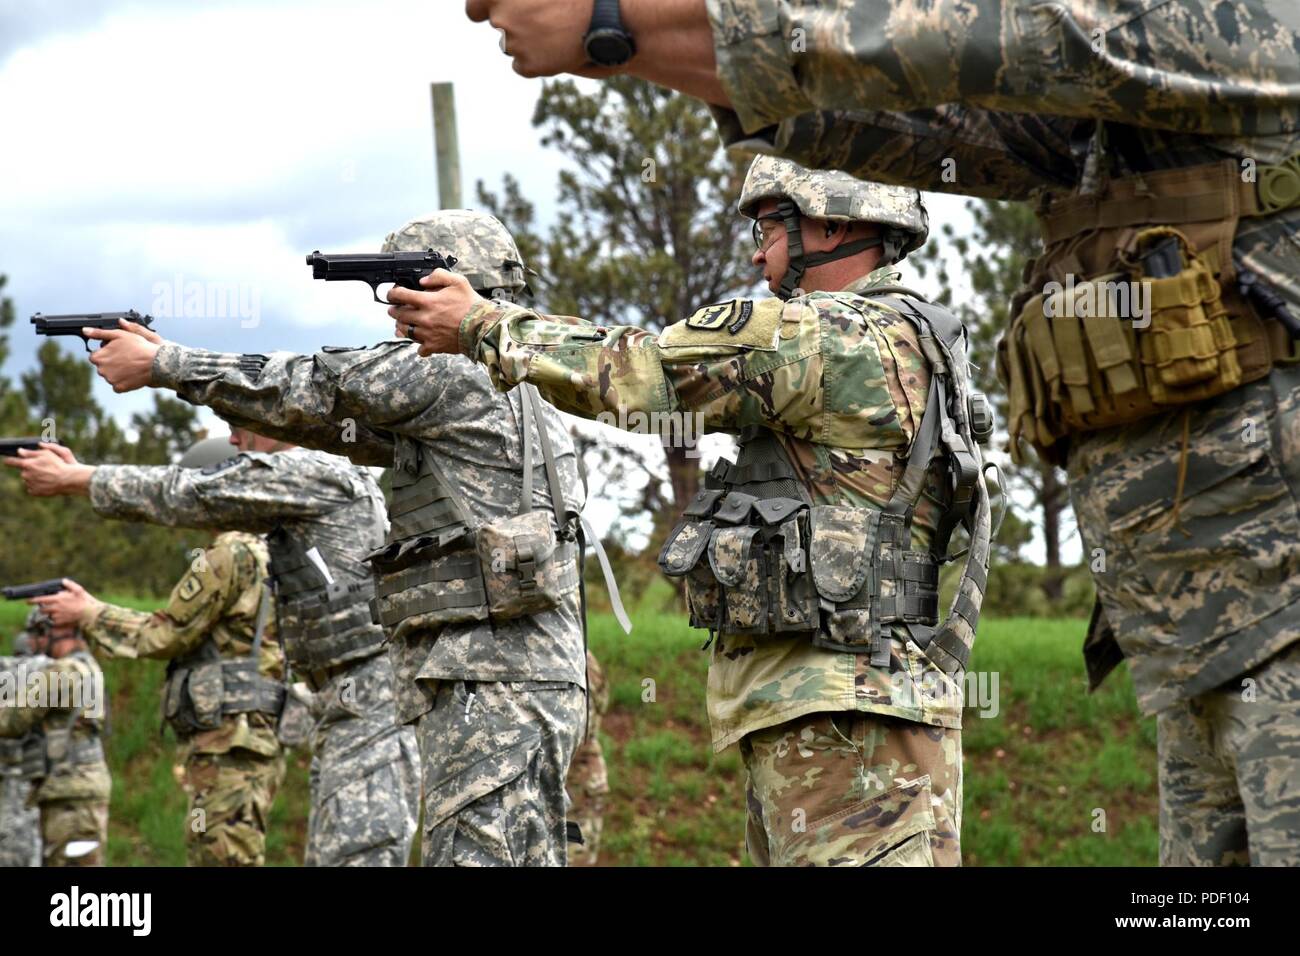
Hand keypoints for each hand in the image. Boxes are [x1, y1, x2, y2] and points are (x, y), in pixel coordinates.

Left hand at [1, 443, 93, 496]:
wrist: (68, 480)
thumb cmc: (60, 464)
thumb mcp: (47, 453)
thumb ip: (32, 452)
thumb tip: (21, 451)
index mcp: (27, 464)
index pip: (11, 461)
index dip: (9, 460)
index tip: (8, 460)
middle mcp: (26, 475)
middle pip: (24, 471)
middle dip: (31, 469)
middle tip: (44, 468)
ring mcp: (30, 484)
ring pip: (29, 479)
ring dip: (35, 477)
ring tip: (48, 476)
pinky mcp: (35, 492)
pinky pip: (33, 488)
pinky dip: (38, 485)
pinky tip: (47, 482)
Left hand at [31, 580, 99, 627]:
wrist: (90, 614)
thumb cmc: (85, 601)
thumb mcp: (78, 590)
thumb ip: (69, 584)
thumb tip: (63, 581)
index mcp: (58, 599)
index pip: (41, 600)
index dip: (33, 600)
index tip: (28, 601)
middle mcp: (56, 608)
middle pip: (42, 609)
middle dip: (43, 607)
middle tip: (47, 606)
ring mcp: (58, 616)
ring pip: (49, 615)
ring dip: (50, 613)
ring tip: (58, 610)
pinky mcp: (61, 622)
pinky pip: (54, 620)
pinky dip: (56, 618)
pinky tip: (63, 615)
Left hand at [86, 316, 164, 392]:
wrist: (155, 363)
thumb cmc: (138, 346)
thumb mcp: (118, 335)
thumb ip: (99, 333)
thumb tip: (85, 331)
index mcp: (98, 357)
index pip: (95, 356)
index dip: (106, 353)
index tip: (116, 352)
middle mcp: (101, 370)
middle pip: (102, 367)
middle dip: (111, 363)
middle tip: (125, 358)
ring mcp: (110, 380)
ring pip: (110, 376)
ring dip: (117, 373)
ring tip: (130, 366)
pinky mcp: (119, 388)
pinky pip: (117, 386)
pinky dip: (123, 382)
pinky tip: (131, 375)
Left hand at [386, 269, 481, 357]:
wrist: (483, 328)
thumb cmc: (472, 305)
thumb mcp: (459, 281)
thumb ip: (438, 276)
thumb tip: (422, 280)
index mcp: (428, 301)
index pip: (400, 295)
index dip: (392, 293)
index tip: (392, 293)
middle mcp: (424, 318)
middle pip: (398, 315)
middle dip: (394, 310)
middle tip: (395, 308)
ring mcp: (427, 334)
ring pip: (404, 331)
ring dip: (401, 326)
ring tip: (403, 323)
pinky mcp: (434, 346)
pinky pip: (419, 349)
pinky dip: (419, 345)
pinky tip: (423, 340)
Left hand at [467, 0, 599, 76]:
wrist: (603, 16)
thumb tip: (505, 4)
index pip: (474, 8)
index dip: (484, 10)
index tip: (490, 13)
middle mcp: (501, 16)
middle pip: (499, 25)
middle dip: (514, 23)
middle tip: (541, 18)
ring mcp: (513, 42)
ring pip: (511, 46)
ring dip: (527, 41)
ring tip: (556, 30)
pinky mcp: (529, 64)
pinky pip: (522, 65)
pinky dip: (535, 60)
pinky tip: (556, 48)